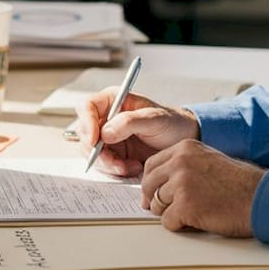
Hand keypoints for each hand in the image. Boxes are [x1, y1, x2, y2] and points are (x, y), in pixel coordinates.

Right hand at [76, 86, 198, 176]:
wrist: (183, 141)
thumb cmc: (172, 123)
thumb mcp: (155, 118)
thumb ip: (129, 122)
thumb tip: (105, 133)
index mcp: (113, 100)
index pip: (87, 107)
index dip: (86, 122)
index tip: (95, 140)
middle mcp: (107, 117)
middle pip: (85, 133)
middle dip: (97, 150)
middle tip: (116, 162)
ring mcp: (108, 137)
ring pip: (91, 152)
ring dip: (108, 163)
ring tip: (129, 166)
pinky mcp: (114, 153)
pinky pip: (104, 164)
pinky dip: (116, 169)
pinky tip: (133, 167)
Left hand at [140, 139, 263, 237]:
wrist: (260, 198)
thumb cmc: (239, 184)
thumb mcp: (208, 160)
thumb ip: (183, 166)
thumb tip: (159, 183)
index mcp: (184, 148)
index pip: (151, 165)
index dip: (151, 182)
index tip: (154, 193)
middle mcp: (179, 162)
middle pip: (148, 184)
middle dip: (154, 199)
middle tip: (165, 209)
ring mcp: (181, 183)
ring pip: (156, 204)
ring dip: (170, 212)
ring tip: (192, 212)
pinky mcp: (185, 206)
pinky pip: (167, 222)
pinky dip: (179, 225)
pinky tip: (197, 221)